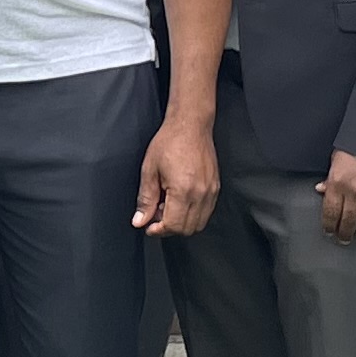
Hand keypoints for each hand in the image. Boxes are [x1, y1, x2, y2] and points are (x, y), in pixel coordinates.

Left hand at [133, 114, 219, 237]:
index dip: (158, 230)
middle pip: (187, 229)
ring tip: (167, 206)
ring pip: (198, 224)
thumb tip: (140, 220)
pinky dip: (192, 214)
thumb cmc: (169, 142)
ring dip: (181, 222)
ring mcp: (211, 192)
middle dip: (169, 228)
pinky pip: (206, 212)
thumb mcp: (149, 170)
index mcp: (183, 190)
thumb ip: (145, 199)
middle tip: (155, 214)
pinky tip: (179, 201)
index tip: (148, 226)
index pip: (173, 225)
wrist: (191, 125)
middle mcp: (201, 194)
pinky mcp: (216, 188)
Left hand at [316, 149, 355, 241]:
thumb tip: (322, 189)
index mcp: (338, 183)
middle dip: (344, 233)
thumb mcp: (336, 157)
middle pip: (348, 222)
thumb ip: (330, 177)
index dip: (329, 226)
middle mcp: (355, 192)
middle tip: (343, 238)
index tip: (329, 231)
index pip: (330, 213)